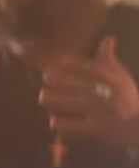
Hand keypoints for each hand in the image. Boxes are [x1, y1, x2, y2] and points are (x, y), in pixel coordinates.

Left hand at [39, 36, 138, 150]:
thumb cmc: (126, 98)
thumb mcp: (121, 78)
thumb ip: (109, 60)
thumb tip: (108, 38)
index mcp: (116, 81)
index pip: (96, 70)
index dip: (78, 65)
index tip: (60, 61)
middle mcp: (112, 95)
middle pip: (86, 86)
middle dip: (65, 81)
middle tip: (45, 78)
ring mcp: (107, 113)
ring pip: (82, 104)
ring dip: (61, 100)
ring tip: (41, 97)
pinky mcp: (102, 130)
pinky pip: (83, 127)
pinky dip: (68, 125)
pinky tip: (52, 122)